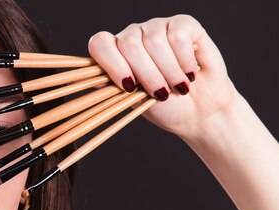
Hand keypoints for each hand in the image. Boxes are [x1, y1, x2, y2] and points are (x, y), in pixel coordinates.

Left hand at [88, 15, 236, 142]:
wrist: (198, 112)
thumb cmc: (163, 107)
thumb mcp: (130, 101)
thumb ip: (109, 85)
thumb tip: (85, 78)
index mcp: (115, 54)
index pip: (100, 44)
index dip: (112, 64)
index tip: (129, 86)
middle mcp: (132, 36)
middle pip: (128, 44)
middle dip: (146, 75)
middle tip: (160, 93)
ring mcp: (157, 27)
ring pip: (155, 42)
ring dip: (168, 72)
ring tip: (177, 86)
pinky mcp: (183, 24)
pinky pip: (178, 37)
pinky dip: (185, 61)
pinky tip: (190, 72)